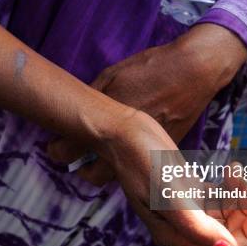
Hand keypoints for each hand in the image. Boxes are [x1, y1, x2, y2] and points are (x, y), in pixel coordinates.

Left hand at [48, 23, 246, 184]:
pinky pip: (141, 167)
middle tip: (77, 157)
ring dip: (107, 168)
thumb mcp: (113, 75)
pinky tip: (130, 149)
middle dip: (81, 170)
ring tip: (103, 154)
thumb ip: (92, 97)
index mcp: (106, 122)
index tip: (55, 146)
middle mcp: (125, 142)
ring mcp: (146, 150)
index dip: (57, 150)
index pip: (69, 149)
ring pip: (118, 176)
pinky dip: (132, 163)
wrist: (191, 72)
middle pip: (93, 175)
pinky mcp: (165, 152)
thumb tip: (77, 110)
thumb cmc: (149, 69)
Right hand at [90, 111, 246, 245]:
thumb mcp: (168, 192)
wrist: (124, 133)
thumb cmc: (142, 160)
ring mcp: (186, 211)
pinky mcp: (189, 193)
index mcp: (175, 236)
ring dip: (242, 196)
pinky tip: (232, 169)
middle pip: (231, 236)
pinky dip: (233, 188)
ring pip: (229, 217)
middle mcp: (182, 229)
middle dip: (246, 211)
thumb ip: (196, 225)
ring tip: (237, 171)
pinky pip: (221, 200)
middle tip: (246, 180)